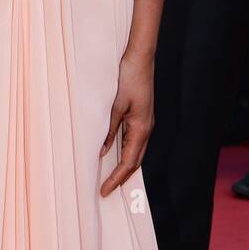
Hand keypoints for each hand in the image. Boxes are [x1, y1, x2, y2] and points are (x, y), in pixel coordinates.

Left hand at [100, 49, 154, 195]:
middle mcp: (145, 129)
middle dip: (121, 178)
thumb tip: (103, 152)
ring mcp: (144, 123)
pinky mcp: (140, 116)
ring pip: (134, 152)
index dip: (117, 179)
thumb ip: (109, 129)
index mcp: (141, 128)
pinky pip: (132, 140)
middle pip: (135, 162)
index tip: (105, 191)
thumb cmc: (129, 77)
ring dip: (123, 167)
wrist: (140, 58)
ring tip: (108, 178)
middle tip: (105, 191)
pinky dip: (123, 152)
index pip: (129, 162)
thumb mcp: (115, 105)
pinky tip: (113, 154)